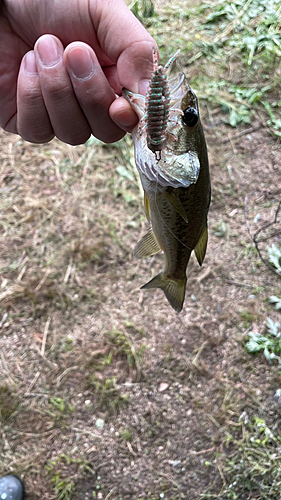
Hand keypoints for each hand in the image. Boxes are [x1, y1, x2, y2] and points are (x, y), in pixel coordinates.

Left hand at [0, 0, 155, 143]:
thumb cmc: (55, 0)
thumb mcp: (106, 13)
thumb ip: (136, 50)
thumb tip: (149, 94)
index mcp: (117, 81)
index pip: (134, 119)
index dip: (129, 120)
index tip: (119, 106)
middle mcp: (91, 105)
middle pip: (106, 131)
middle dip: (90, 94)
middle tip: (75, 50)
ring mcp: (59, 116)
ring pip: (72, 133)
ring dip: (58, 89)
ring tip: (44, 45)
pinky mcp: (28, 121)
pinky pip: (38, 130)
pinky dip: (32, 95)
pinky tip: (27, 64)